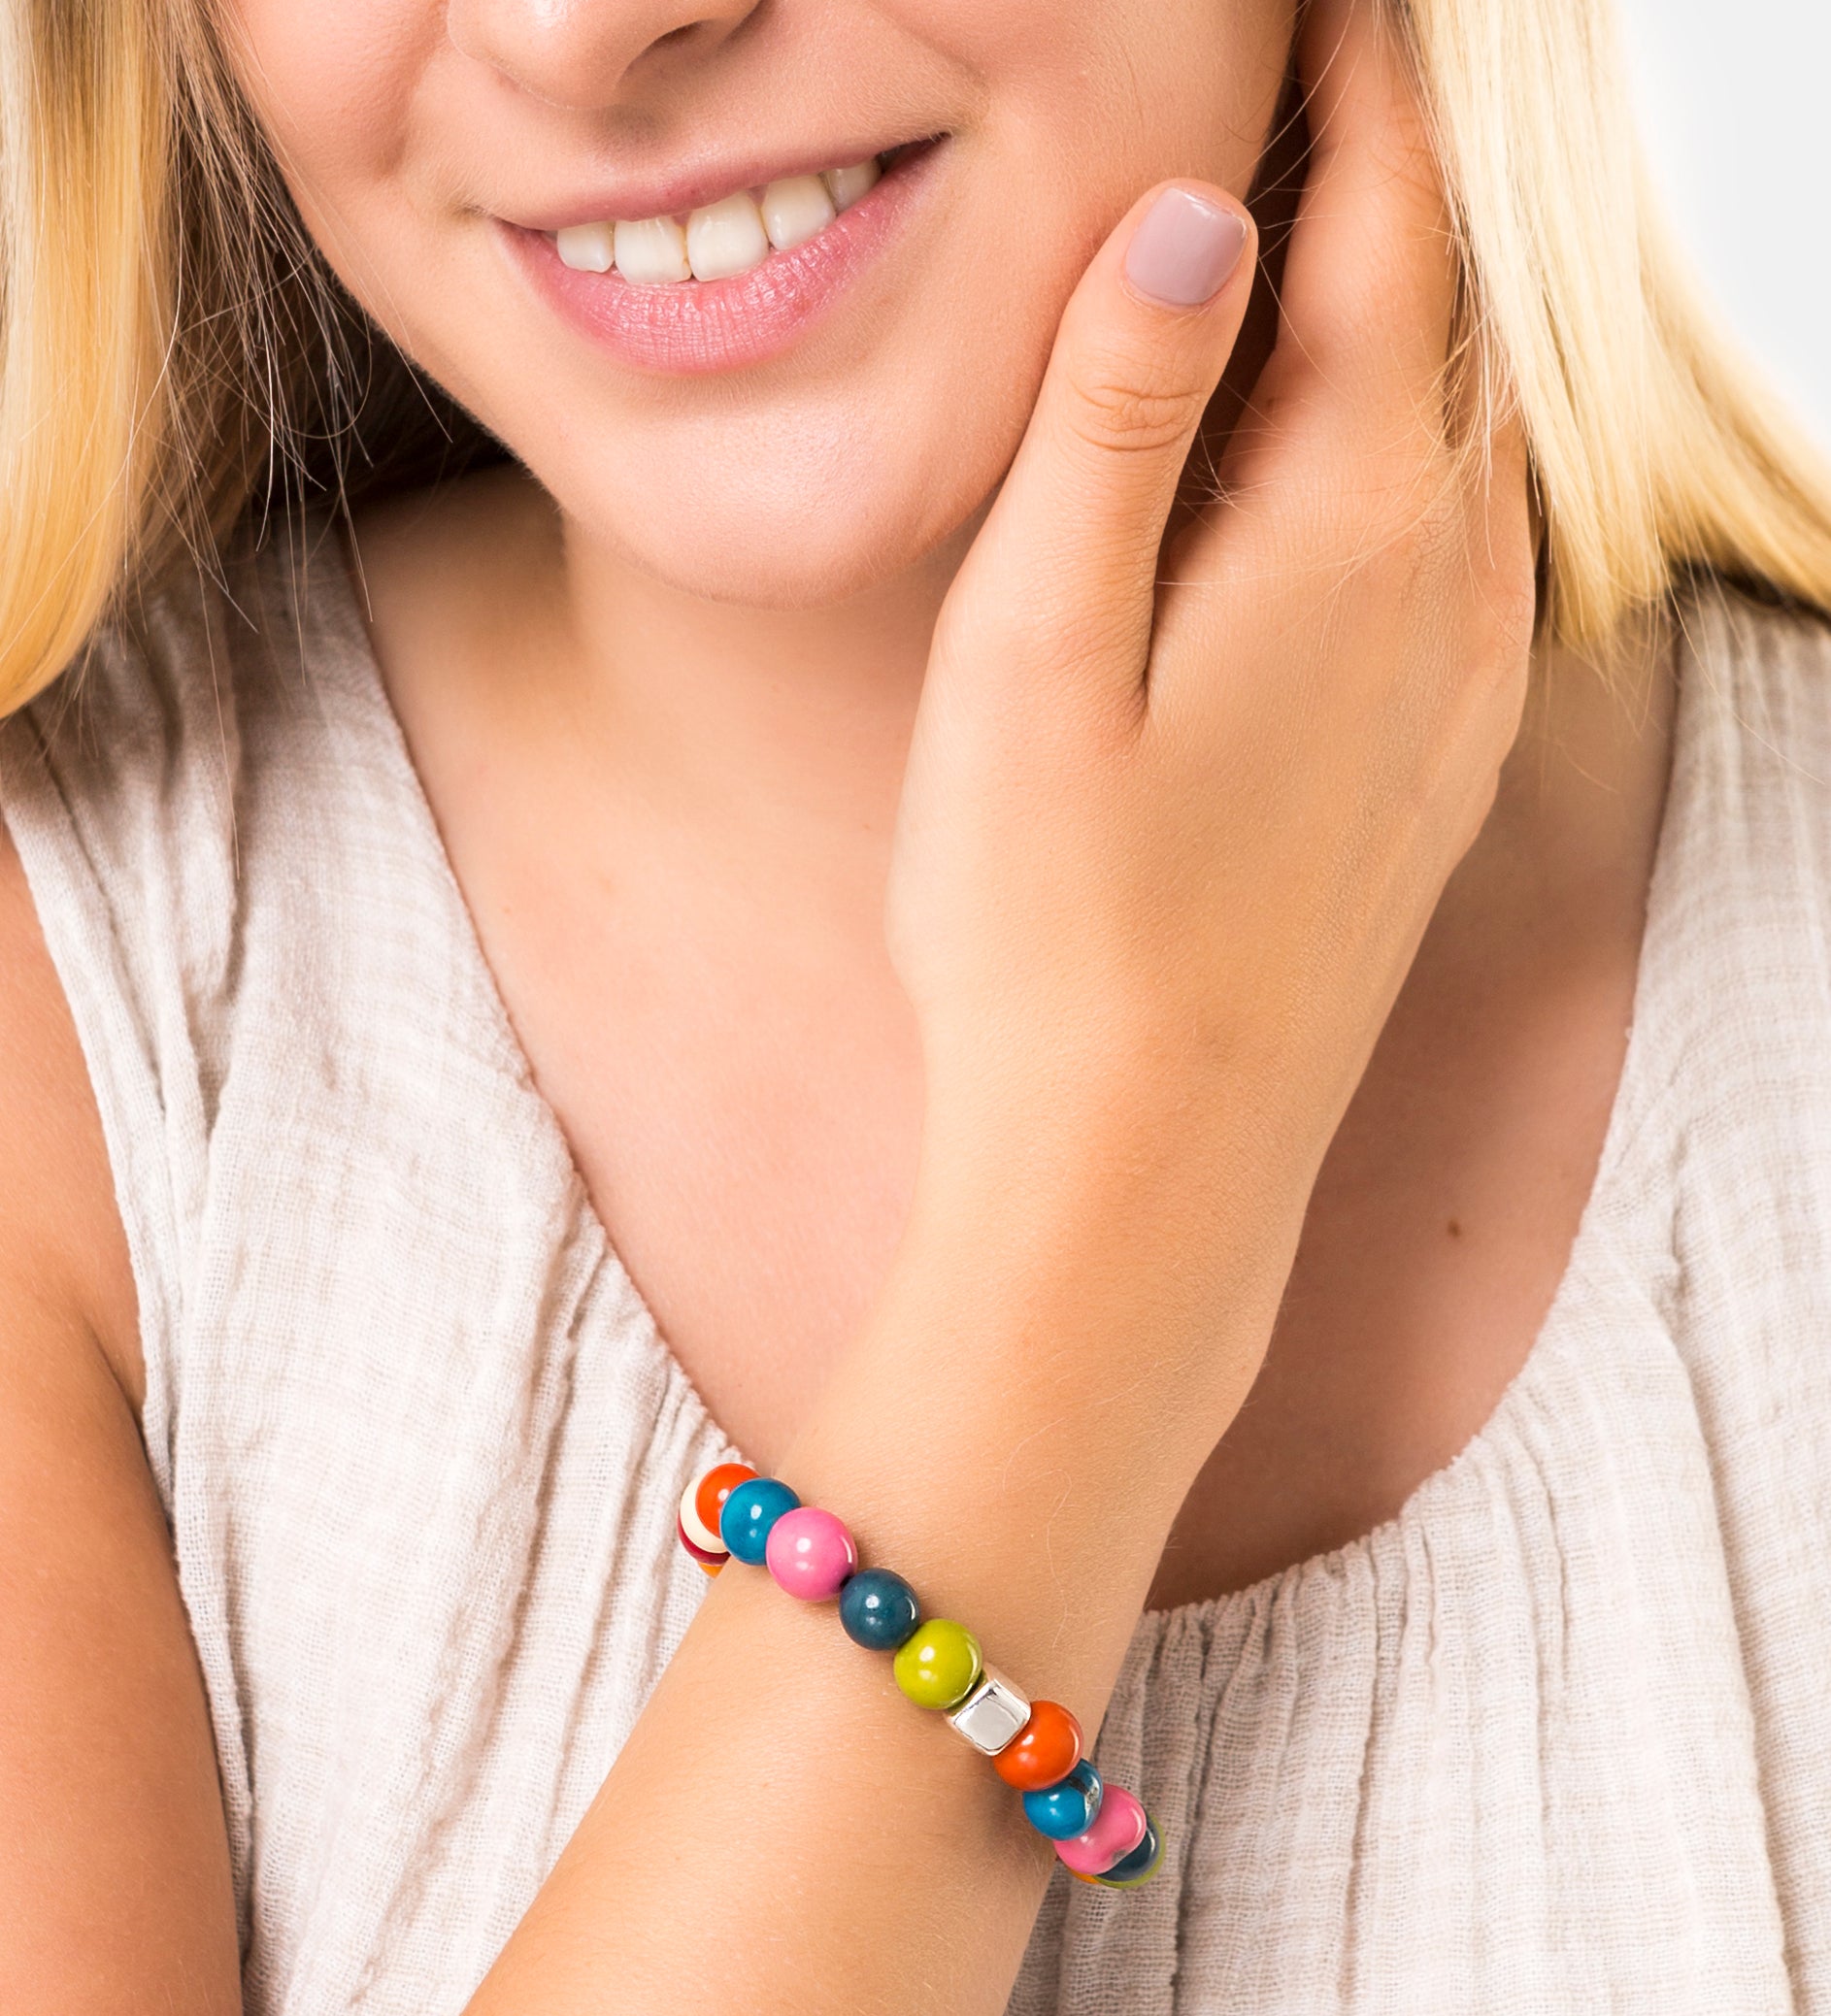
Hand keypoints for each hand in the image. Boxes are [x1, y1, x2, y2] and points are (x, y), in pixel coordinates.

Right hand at [886, 0, 1533, 1474]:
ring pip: (1472, 430)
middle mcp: (1448, 591)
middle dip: (1392, 170)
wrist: (1144, 1176)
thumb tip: (1194, 208)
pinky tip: (1362, 459)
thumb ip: (1116, 415)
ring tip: (1327, 228)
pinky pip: (1474, 547)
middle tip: (1321, 71)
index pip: (1381, 225)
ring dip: (1408, 313)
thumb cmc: (1050, 932)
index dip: (1357, 77)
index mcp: (1345, 529)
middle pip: (1447, 313)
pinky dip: (1422, 448)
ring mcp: (1463, 688)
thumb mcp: (1036, 653)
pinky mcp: (1441, 768)